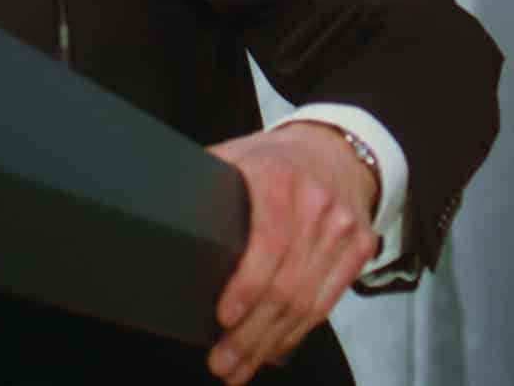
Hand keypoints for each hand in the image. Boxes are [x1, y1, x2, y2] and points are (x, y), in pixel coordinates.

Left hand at [204, 123, 378, 382]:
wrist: (335, 149)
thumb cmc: (273, 158)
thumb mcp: (237, 155)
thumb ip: (207, 181)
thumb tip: (155, 207)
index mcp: (278, 179)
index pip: (269, 242)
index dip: (247, 285)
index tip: (223, 316)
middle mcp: (316, 207)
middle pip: (287, 285)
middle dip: (252, 332)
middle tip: (222, 361)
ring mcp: (341, 231)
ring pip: (307, 303)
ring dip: (271, 342)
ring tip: (240, 366)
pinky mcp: (359, 250)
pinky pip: (327, 303)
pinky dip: (297, 332)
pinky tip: (273, 349)